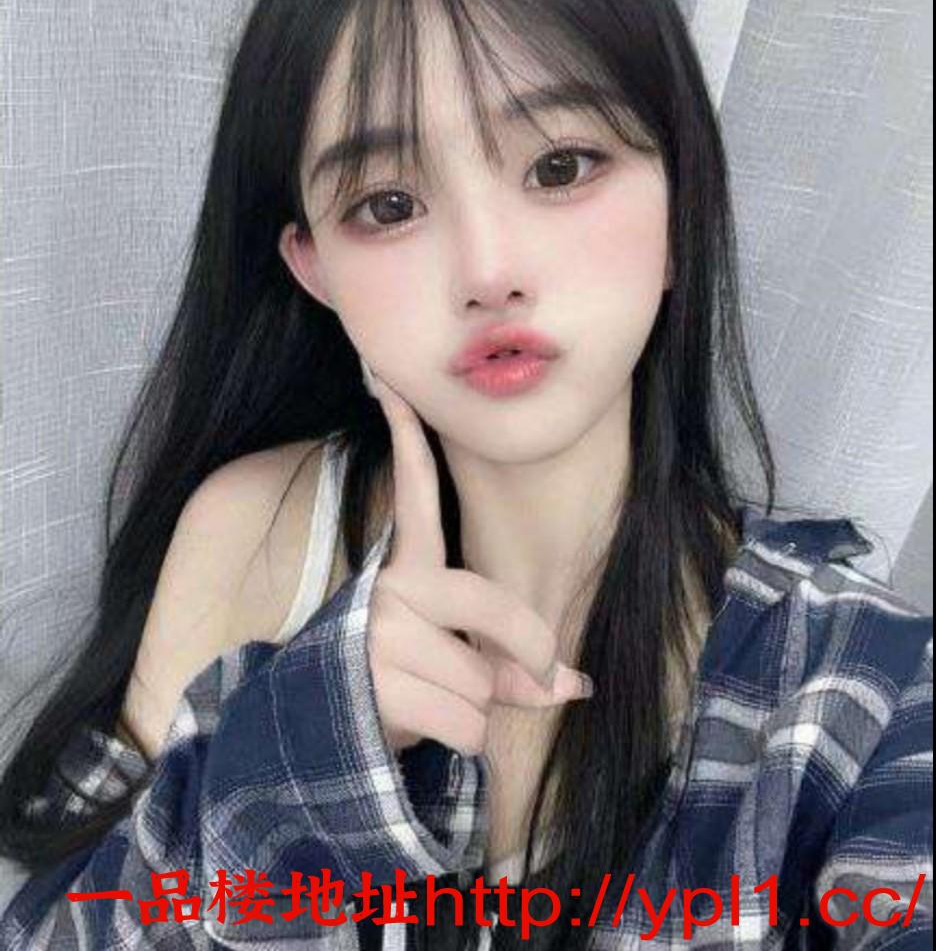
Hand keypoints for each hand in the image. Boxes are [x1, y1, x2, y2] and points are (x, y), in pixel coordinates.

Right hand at [362, 364, 592, 756]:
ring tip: (428, 703)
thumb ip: (516, 661)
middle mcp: (393, 587)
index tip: (389, 382)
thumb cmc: (407, 683)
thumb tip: (581, 685)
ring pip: (486, 681)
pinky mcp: (381, 682)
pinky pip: (469, 720)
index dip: (408, 438)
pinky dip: (464, 741)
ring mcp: (383, 632)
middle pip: (498, 610)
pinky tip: (418, 727)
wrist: (332, 736)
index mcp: (407, 567)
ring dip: (476, 712)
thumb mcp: (456, 658)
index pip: (415, 496)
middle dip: (526, 654)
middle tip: (531, 673)